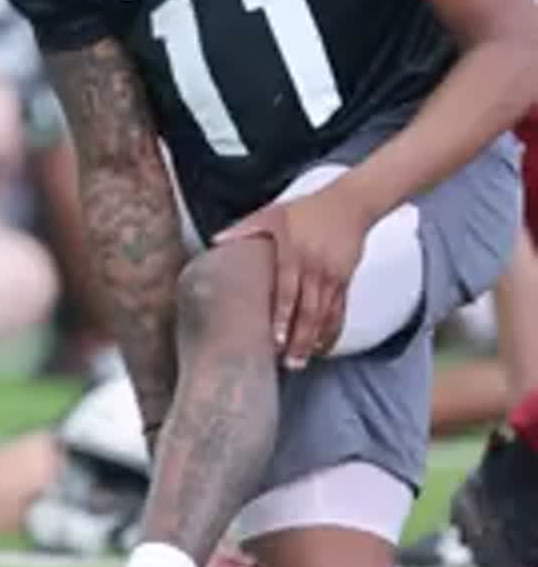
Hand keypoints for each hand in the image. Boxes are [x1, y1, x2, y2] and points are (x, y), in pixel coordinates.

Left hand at [214, 178, 370, 368]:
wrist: (350, 203)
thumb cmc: (308, 209)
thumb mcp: (274, 213)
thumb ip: (244, 228)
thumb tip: (215, 241)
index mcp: (294, 254)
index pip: (287, 293)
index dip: (282, 318)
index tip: (276, 341)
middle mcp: (315, 269)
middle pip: (308, 311)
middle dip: (300, 339)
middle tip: (290, 364)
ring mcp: (333, 277)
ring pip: (325, 315)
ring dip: (315, 340)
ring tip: (304, 361)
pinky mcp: (346, 281)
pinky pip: (339, 311)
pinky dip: (332, 330)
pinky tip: (322, 345)